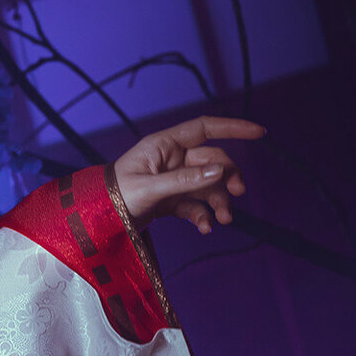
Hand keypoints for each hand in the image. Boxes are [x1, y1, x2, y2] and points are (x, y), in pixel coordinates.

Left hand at [111, 115, 263, 232]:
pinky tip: (205, 228)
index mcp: (163, 146)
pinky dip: (203, 215)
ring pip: (208, 185)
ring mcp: (172, 180)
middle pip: (213, 161)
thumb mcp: (149, 188)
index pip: (204, 128)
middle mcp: (171, 160)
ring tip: (223, 220)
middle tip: (236, 194)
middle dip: (227, 177)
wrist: (96, 220)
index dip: (232, 128)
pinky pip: (195, 204)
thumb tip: (221, 171)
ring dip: (219, 201)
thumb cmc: (114, 196)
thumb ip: (185, 180)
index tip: (259, 132)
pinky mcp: (171, 200)